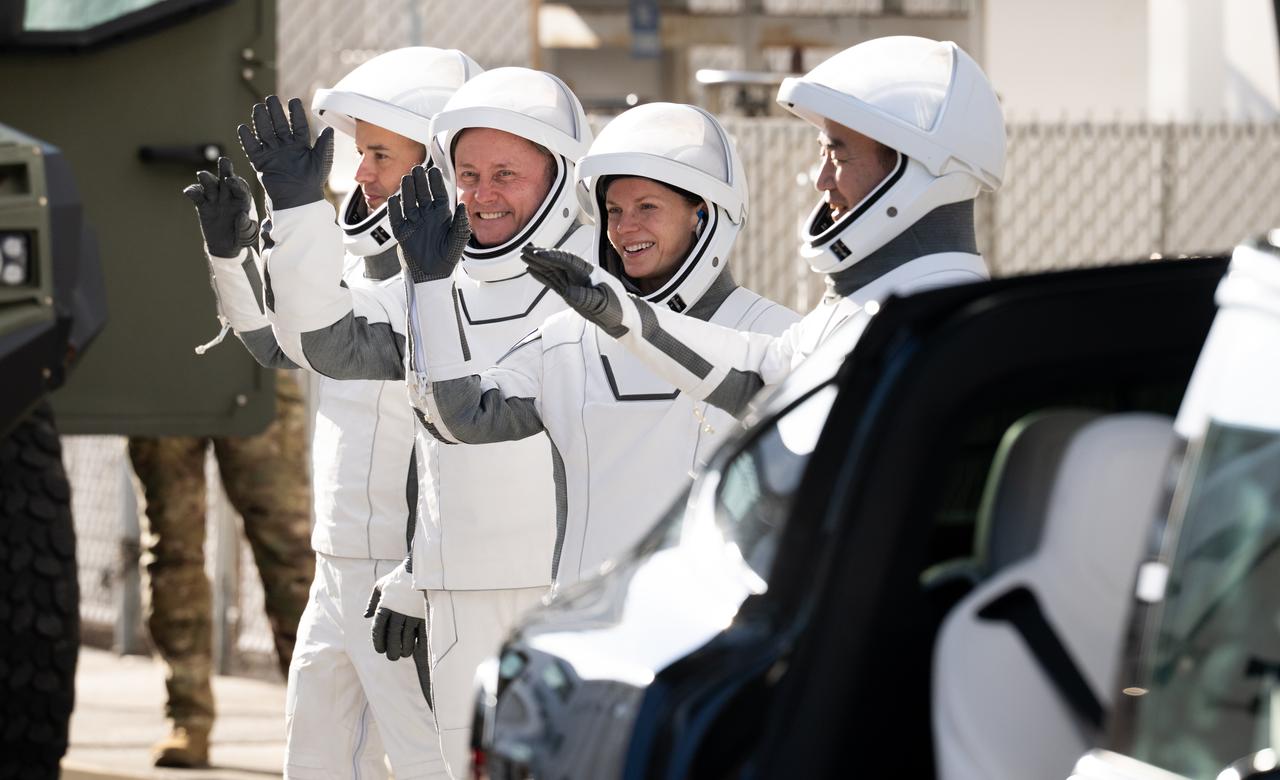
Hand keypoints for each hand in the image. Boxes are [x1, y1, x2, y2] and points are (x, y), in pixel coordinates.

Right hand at [182, 157, 257, 257]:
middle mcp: (229, 196)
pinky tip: (189, 192)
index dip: (237, 184)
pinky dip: (193, 192)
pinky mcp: (203, 204)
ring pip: (210, 184)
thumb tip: (242, 215)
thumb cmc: (241, 238)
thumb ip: (245, 227)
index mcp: (243, 201)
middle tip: (224, 160)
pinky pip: (197, 196)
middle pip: (227, 179)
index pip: (241, 189)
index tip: (231, 180)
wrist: (226, 246)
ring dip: (207, 178)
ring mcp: (215, 198)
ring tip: (201, 175)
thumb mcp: (247, 236)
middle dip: (226, 169)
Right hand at [237, 95, 332, 209]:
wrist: (299, 200)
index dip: (296, 113)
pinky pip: (252, 149)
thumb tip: (330, 128)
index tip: (294, 100)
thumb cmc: (313, 182)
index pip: (298, 125)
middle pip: (279, 125)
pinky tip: (243, 128)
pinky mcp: (262, 163)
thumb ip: (325, 145)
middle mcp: (286, 147)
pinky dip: (247, 139)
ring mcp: (273, 154)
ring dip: (261, 121)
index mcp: (301, 146)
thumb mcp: (321, 161)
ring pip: (265, 133)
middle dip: (275, 112)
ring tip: (257, 108)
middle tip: (270, 98)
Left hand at [363, 561, 426, 661]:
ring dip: (405, 649)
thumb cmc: (398, 577)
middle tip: (393, 656)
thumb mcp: (381, 585)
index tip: (380, 650)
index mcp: (385, 605)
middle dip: (392, 650)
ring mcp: (412, 613)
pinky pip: (422, 633)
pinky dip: (419, 643)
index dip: (378, 642)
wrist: (419, 567)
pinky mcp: (425, 613)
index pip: (378, 629)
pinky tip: (417, 649)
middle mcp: (398, 611)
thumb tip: (366, 616)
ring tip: (404, 653)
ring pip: (408, 638)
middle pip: (393, 637)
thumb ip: (372, 601)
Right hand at [387, 165, 469, 282]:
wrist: (433, 275)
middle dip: (420, 182)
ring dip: (407, 191)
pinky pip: (396, 219)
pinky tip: (393, 200)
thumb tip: (463, 204)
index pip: (438, 194)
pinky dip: (394, 210)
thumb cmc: (448, 258)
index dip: (435, 183)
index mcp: (442, 216)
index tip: (433, 171)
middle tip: (417, 168)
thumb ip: (461, 223)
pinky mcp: (403, 233)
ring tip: (407, 178)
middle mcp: (427, 216)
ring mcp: (414, 223)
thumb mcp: (458, 240)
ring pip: (409, 203)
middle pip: (422, 195)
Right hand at [521, 245, 625, 333]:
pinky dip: (542, 275)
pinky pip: (554, 281)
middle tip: (525, 249)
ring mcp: (574, 282)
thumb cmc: (619, 310)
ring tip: (523, 256)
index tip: (539, 254)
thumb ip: (587, 298)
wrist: (624, 319)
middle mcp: (580, 275)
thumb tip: (569, 292)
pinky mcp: (571, 291)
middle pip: (558, 262)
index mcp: (590, 273)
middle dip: (541, 255)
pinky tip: (532, 270)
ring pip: (553, 270)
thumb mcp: (605, 305)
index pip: (568, 261)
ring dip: (538, 263)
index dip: (553, 257)